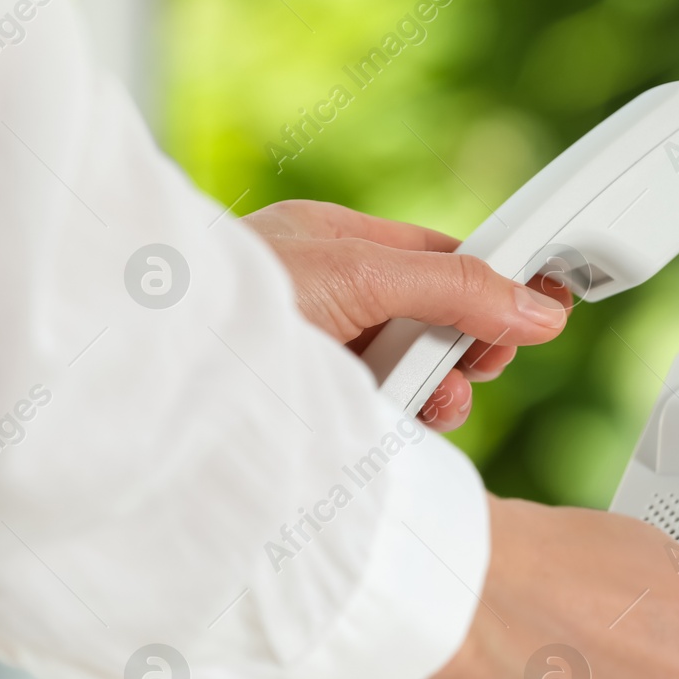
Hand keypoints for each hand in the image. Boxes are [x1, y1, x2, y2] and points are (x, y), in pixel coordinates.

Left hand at [244, 199, 570, 431]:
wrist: (133, 380)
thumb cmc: (220, 304)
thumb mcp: (358, 275)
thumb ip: (456, 288)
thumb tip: (538, 306)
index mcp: (335, 246)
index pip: (443, 261)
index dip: (495, 286)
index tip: (544, 312)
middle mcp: (327, 301)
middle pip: (435, 324)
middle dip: (462, 350)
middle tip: (463, 370)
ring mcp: (319, 362)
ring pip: (412, 379)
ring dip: (432, 395)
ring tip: (417, 405)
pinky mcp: (314, 418)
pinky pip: (384, 423)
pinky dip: (399, 427)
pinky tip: (390, 432)